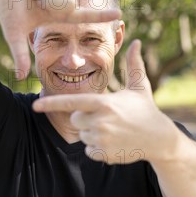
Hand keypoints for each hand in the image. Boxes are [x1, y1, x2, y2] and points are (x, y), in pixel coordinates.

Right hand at [0, 0, 120, 78]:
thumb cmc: (6, 12)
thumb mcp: (15, 34)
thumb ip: (20, 55)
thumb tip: (21, 77)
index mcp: (60, 16)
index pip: (85, 16)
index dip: (102, 15)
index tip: (120, 14)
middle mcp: (64, 1)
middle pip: (70, 2)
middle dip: (49, 2)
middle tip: (35, 0)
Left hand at [33, 40, 177, 164]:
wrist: (160, 139)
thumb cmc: (147, 110)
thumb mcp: (140, 87)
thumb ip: (134, 65)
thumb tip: (137, 41)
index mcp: (104, 103)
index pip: (72, 102)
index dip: (52, 103)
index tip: (36, 105)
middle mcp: (100, 121)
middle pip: (75, 120)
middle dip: (85, 118)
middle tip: (105, 117)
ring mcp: (101, 139)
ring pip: (82, 136)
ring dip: (93, 133)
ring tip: (114, 130)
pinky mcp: (104, 154)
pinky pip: (89, 150)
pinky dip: (98, 148)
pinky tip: (114, 142)